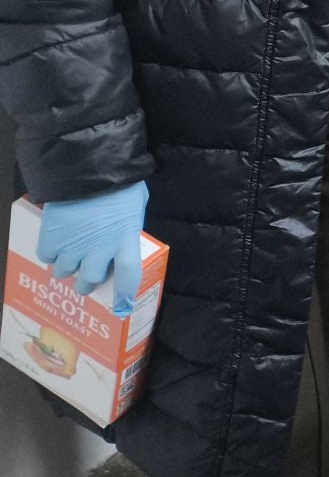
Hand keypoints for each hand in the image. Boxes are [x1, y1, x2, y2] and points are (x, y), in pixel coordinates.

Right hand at [36, 183, 149, 315]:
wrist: (86, 168)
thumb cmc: (118, 183)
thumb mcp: (134, 205)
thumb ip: (127, 226)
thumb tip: (124, 233)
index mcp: (125, 240)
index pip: (129, 276)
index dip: (124, 294)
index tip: (121, 308)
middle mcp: (99, 249)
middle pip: (92, 280)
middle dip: (88, 282)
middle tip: (86, 278)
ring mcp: (73, 246)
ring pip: (66, 272)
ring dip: (67, 268)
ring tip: (69, 258)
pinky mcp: (51, 238)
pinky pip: (46, 257)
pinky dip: (49, 253)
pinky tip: (54, 244)